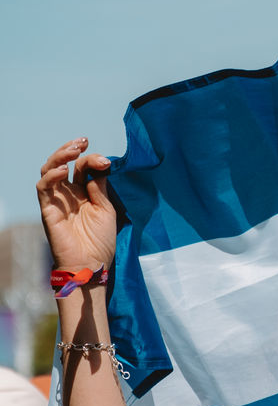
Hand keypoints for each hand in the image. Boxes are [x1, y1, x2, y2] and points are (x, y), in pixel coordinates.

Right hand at [36, 139, 116, 273]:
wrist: (91, 264)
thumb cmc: (100, 241)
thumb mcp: (106, 210)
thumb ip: (100, 188)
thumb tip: (96, 167)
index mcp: (83, 193)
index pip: (82, 168)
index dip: (91, 159)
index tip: (105, 161)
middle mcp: (68, 193)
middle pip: (63, 163)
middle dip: (71, 150)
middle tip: (83, 141)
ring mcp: (57, 200)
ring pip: (49, 170)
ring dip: (59, 156)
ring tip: (73, 150)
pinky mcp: (48, 209)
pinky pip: (43, 187)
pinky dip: (51, 176)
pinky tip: (63, 170)